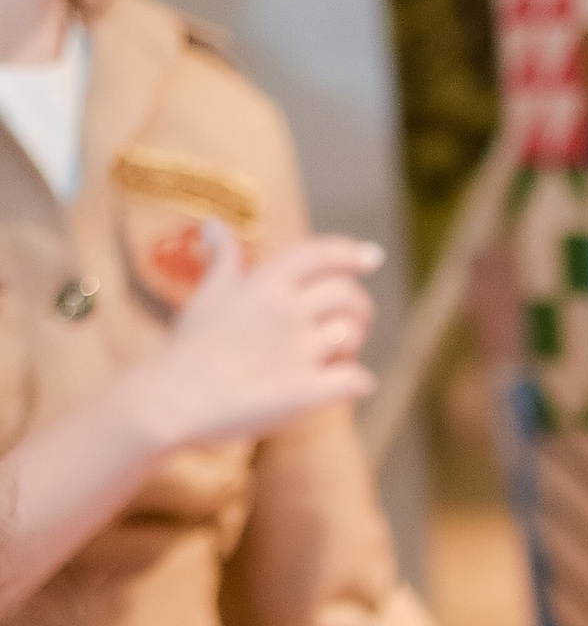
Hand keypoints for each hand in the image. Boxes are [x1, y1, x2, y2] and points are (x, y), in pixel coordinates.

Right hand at [131, 225, 379, 454]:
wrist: (176, 400)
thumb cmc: (189, 348)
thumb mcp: (207, 294)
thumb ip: (223, 259)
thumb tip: (214, 226)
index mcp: (265, 284)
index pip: (319, 254)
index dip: (351, 253)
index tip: (372, 257)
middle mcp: (287, 312)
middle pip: (346, 294)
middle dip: (360, 306)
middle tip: (357, 320)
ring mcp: (299, 352)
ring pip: (352, 334)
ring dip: (355, 343)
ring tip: (343, 353)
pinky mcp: (307, 392)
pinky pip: (354, 379)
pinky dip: (359, 381)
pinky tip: (351, 384)